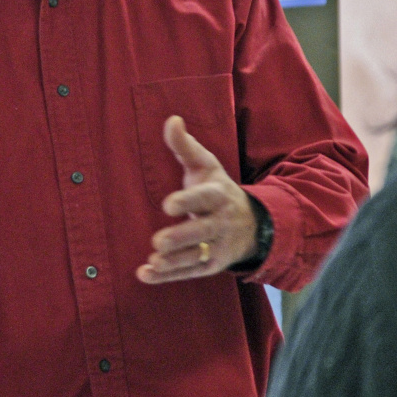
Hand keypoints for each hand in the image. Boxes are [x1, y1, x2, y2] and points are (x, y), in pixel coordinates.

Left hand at [136, 116, 257, 283]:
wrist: (251, 224)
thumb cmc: (217, 189)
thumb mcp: (206, 165)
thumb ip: (185, 146)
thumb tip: (172, 119)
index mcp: (218, 195)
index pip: (205, 198)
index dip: (188, 201)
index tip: (167, 205)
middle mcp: (220, 222)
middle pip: (201, 232)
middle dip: (182, 237)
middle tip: (159, 241)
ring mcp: (216, 247)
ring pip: (195, 257)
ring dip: (174, 262)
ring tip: (153, 262)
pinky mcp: (209, 266)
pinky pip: (188, 273)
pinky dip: (167, 277)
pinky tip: (145, 274)